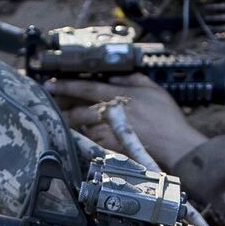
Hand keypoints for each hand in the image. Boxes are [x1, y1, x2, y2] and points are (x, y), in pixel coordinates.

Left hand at [48, 74, 206, 165]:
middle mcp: (110, 114)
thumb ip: (133, 79)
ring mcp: (109, 132)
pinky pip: (92, 142)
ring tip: (62, 121)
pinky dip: (85, 138)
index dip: (65, 86)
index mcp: (117, 96)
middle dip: (62, 109)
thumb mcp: (154, 89)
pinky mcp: (112, 147)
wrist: (174, 144)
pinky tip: (81, 136)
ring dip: (72, 125)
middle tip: (50, 106)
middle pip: (77, 111)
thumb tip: (115, 78)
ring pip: (82, 128)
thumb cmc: (167, 117)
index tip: (50, 84)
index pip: (85, 88)